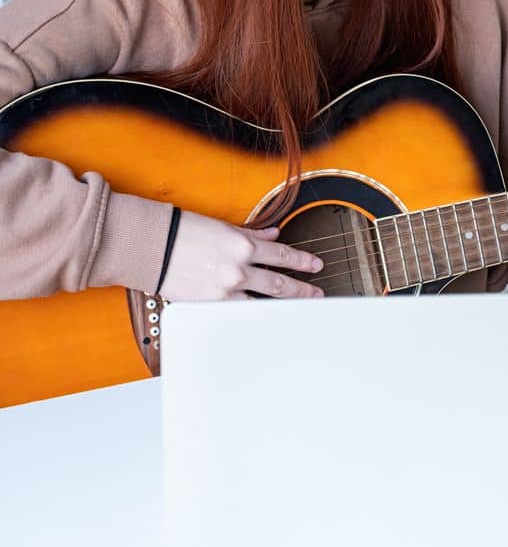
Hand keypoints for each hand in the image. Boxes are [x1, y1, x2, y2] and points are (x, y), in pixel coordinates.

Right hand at [157, 211, 325, 300]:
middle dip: (301, 290)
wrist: (152, 246)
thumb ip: (252, 233)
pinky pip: (236, 313)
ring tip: (296, 310)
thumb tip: (272, 234)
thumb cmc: (183, 231)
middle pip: (279, 283)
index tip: (316, 266)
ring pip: (262, 302)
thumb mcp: (223, 226)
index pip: (282, 255)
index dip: (302, 262)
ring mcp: (224, 291)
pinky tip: (262, 320)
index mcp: (243, 246)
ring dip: (281, 306)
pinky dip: (251, 316)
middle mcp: (238, 270)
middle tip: (316, 294)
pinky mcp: (209, 305)